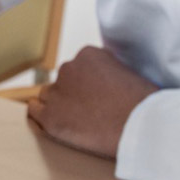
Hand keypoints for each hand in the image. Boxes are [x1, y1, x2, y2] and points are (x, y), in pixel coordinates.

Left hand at [26, 46, 157, 159]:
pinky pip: (34, 112)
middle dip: (73, 94)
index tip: (98, 96)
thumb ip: (111, 73)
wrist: (141, 125)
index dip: (88, 85)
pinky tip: (49, 122)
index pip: (79, 68)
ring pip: (49, 96)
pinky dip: (40, 116)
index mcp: (88, 55)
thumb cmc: (144, 104)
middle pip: (63, 81)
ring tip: (77, 121)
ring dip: (59, 106)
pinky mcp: (50, 116)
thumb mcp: (129, 74)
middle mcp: (68, 68)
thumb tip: (107, 86)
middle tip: (90, 112)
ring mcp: (57, 92)